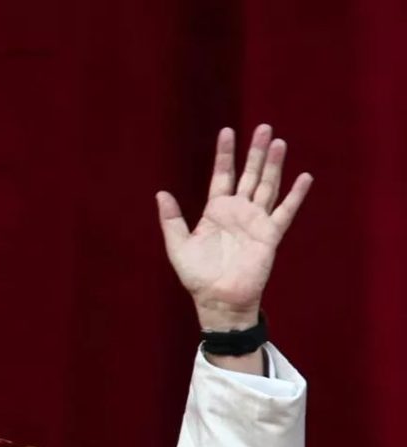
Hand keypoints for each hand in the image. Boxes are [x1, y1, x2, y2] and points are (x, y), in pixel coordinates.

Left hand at [155, 124, 311, 330]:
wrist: (218, 300)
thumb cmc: (197, 276)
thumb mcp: (178, 245)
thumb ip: (171, 219)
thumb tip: (161, 193)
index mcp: (215, 211)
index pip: (222, 175)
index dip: (225, 154)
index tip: (227, 131)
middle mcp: (238, 212)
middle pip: (249, 175)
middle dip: (254, 152)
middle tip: (263, 127)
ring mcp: (255, 221)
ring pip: (267, 186)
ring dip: (273, 165)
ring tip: (278, 142)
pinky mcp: (270, 235)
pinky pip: (285, 211)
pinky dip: (295, 195)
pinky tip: (304, 177)